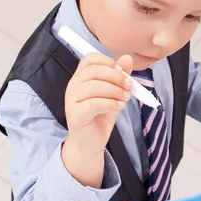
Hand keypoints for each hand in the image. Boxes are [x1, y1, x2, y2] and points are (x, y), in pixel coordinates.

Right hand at [62, 52, 132, 186]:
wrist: (90, 142)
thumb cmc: (100, 116)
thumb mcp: (114, 93)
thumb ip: (119, 76)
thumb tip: (127, 58)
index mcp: (81, 77)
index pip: (89, 59)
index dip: (107, 61)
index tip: (122, 71)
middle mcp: (73, 86)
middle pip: (93, 71)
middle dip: (115, 76)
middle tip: (129, 85)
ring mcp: (71, 100)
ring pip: (93, 87)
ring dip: (114, 90)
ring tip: (125, 97)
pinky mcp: (75, 115)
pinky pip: (93, 104)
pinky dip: (110, 103)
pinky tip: (119, 107)